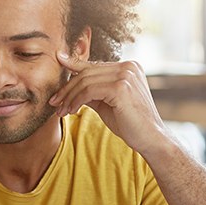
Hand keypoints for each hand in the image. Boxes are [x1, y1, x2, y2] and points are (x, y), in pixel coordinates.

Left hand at [48, 52, 167, 155]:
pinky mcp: (121, 87)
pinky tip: (71, 111)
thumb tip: (70, 86)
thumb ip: (92, 91)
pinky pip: (89, 91)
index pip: (93, 66)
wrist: (150, 139)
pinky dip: (76, 101)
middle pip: (86, 72)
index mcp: (128, 67)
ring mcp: (126, 75)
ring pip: (85, 81)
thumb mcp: (107, 103)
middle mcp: (128, 67)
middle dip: (67, 89)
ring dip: (69, 97)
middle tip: (54, 103)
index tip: (56, 69)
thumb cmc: (129, 123)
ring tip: (61, 111)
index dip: (72, 68)